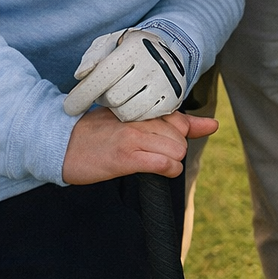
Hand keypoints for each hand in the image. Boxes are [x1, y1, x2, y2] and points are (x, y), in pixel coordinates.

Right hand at [62, 108, 217, 184]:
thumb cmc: (97, 133)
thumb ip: (172, 121)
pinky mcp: (125, 158)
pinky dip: (168, 169)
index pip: (180, 118)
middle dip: (176, 148)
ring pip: (176, 149)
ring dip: (172, 161)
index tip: (173, 138)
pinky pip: (161, 163)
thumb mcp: (133, 119)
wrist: (62, 144)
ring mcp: (133, 138)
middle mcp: (140, 120)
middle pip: (182, 136)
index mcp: (141, 108)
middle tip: (155, 153)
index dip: (183, 133)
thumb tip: (213, 124)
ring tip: (154, 162)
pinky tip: (161, 170)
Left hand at [63, 30, 187, 120]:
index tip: (69, 106)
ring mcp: (164, 83)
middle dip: (103, 99)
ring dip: (117, 108)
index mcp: (134, 47)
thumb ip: (92, 57)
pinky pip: (143, 118)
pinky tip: (132, 101)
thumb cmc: (131, 48)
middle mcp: (152, 64)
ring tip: (119, 96)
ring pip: (127, 112)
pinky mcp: (172, 99)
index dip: (81, 95)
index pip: (101, 78)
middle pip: (113, 98)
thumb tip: (81, 75)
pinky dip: (133, 114)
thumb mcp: (109, 43)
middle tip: (104, 92)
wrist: (169, 47)